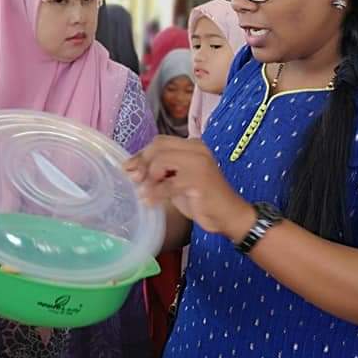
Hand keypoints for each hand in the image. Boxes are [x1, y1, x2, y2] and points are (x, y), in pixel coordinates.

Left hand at [124, 136, 255, 239]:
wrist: (229, 215)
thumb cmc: (203, 199)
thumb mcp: (178, 180)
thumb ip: (161, 171)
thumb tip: (131, 169)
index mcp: (193, 145)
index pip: (160, 141)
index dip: (141, 154)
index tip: (128, 168)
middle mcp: (197, 149)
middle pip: (158, 147)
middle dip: (142, 163)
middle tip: (135, 180)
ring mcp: (199, 163)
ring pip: (161, 162)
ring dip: (148, 179)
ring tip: (145, 193)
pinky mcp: (198, 181)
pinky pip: (167, 185)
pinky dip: (154, 194)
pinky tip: (150, 202)